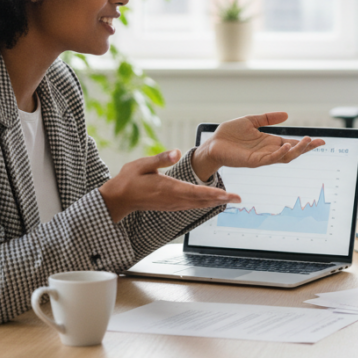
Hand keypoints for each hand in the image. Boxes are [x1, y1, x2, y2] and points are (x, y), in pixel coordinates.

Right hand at [99, 150, 240, 223]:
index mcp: (169, 188)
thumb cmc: (129, 179)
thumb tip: (176, 151)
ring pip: (199, 205)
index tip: (229, 195)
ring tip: (231, 200)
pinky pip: (192, 206)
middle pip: (203, 201)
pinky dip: (205, 203)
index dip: (215, 194)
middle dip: (222, 199)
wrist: (118, 199)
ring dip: (216, 202)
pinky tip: (213, 201)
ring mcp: (173, 204)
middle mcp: (174, 199)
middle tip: (239, 199)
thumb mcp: (142, 164)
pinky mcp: (172, 205)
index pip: (197, 192)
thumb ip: (161, 158)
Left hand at [192, 112, 325, 178]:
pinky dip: (280, 154)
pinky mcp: (253, 161)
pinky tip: (286, 146)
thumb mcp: (251, 120)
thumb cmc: (230, 134)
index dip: (306, 143)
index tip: (321, 140)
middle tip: (318, 142)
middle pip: (293, 152)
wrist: (213, 142)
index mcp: (269, 142)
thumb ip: (267, 118)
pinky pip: (270, 159)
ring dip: (296, 150)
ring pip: (284, 157)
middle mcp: (268, 151)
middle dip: (306, 148)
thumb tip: (286, 115)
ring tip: (306, 141)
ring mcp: (262, 157)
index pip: (292, 143)